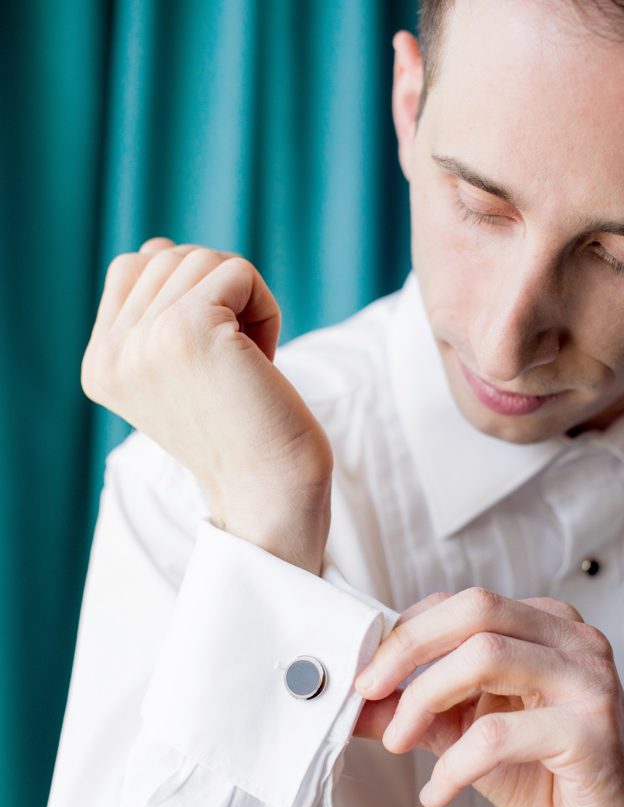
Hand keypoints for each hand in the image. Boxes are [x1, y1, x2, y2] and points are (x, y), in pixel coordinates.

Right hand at [81, 238, 332, 573]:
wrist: (270, 490)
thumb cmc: (242, 429)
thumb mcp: (179, 370)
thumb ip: (155, 309)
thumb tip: (158, 246)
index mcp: (100, 365)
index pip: (133, 268)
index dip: (190, 297)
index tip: (212, 361)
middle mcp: (110, 354)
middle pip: (169, 256)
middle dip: (219, 298)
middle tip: (237, 366)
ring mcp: (143, 340)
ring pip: (203, 259)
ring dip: (245, 303)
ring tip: (249, 364)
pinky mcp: (187, 328)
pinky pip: (238, 270)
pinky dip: (266, 308)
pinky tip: (265, 360)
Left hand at [353, 587, 623, 806]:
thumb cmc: (550, 775)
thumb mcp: (470, 732)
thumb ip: (419, 710)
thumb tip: (355, 705)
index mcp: (544, 625)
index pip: (462, 604)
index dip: (405, 631)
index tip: (367, 672)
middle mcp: (571, 640)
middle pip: (475, 609)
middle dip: (408, 647)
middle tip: (370, 690)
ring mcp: (586, 680)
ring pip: (485, 656)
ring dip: (423, 699)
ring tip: (400, 742)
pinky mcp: (591, 731)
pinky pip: (501, 734)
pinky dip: (454, 764)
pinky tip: (438, 792)